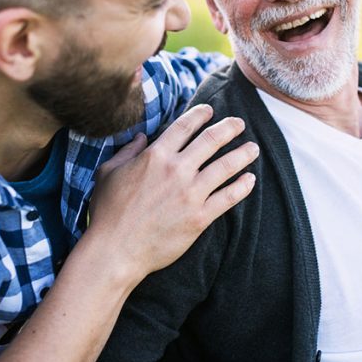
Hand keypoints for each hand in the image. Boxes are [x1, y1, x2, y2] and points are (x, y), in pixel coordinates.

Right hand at [86, 104, 258, 279]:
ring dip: (243, 154)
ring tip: (253, 148)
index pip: (185, 126)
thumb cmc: (107, 212)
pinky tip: (250, 179)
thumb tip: (141, 137)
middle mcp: (176, 170)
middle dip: (230, 128)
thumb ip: (127, 151)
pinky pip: (228, 198)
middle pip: (212, 140)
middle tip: (240, 124)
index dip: (200, 114)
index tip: (210, 110)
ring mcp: (190, 194)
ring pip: (226, 166)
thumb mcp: (108, 173)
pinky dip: (242, 187)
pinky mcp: (199, 218)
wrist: (115, 250)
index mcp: (155, 156)